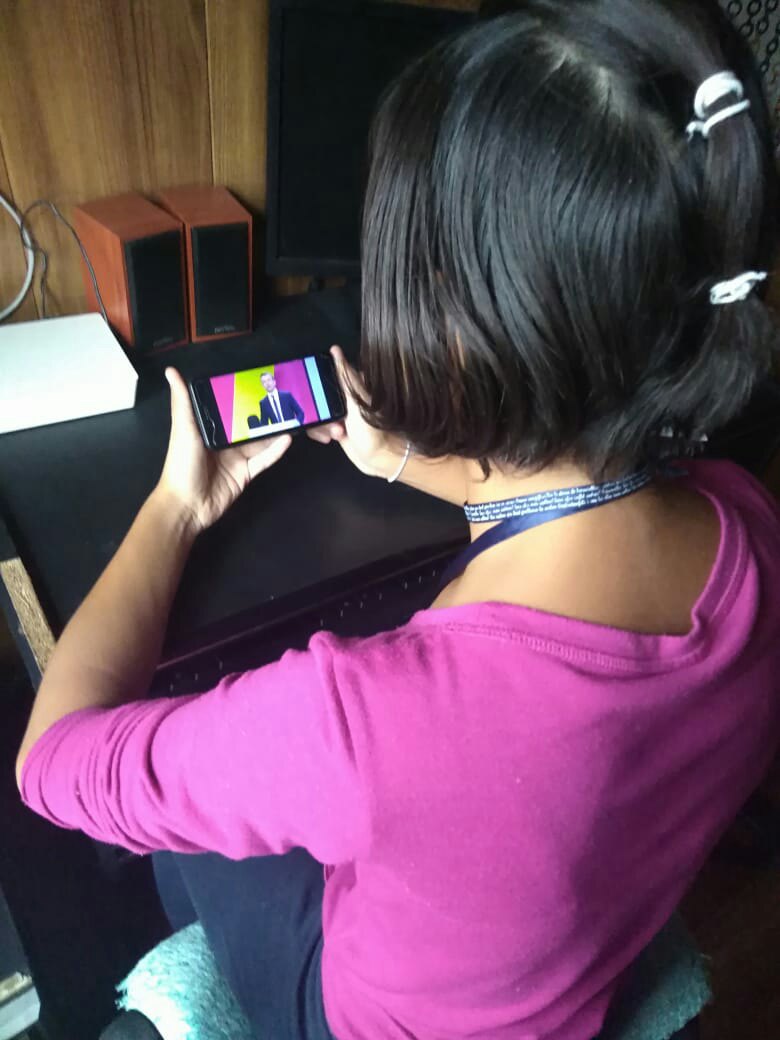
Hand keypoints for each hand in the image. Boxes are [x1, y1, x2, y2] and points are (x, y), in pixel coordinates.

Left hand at [157, 368, 291, 533]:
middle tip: (284, 396)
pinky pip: (264, 459)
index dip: (243, 395)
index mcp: (209, 427)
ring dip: (274, 429)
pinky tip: (288, 438)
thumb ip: (182, 401)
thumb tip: (171, 370)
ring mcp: (237, 458)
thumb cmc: (182, 465)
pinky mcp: (246, 473)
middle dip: (264, 412)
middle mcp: (224, 441)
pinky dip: (276, 450)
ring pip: (260, 440)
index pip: (229, 407)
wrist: (187, 505)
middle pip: (248, 423)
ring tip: (293, 414)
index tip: (259, 380)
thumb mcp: (183, 429)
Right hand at [307, 346, 400, 477]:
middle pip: (318, 395)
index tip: (313, 389)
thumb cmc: (371, 429)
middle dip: (319, 410)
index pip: (329, 376)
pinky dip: (320, 431)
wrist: (376, 459)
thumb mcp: (357, 400)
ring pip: (315, 412)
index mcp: (353, 386)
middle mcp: (345, 397)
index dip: (319, 382)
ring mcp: (339, 413)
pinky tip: (332, 438)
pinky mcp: (334, 428)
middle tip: (334, 420)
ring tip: (338, 432)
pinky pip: (317, 425)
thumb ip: (345, 376)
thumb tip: (335, 349)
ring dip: (322, 424)